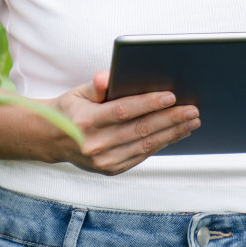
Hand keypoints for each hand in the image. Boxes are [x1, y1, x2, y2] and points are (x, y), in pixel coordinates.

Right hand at [44, 70, 201, 174]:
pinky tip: (177, 133)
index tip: (171, 96)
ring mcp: (103, 161)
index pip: (123, 111)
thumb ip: (96, 85)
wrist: (53, 140)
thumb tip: (108, 76)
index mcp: (85, 122)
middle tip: (192, 109)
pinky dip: (162, 143)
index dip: (148, 103)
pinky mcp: (111, 169)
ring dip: (172, 133)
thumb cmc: (71, 110)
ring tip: (192, 121)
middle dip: (170, 119)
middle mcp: (94, 145)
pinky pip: (142, 155)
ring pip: (145, 145)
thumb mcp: (79, 93)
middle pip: (140, 130)